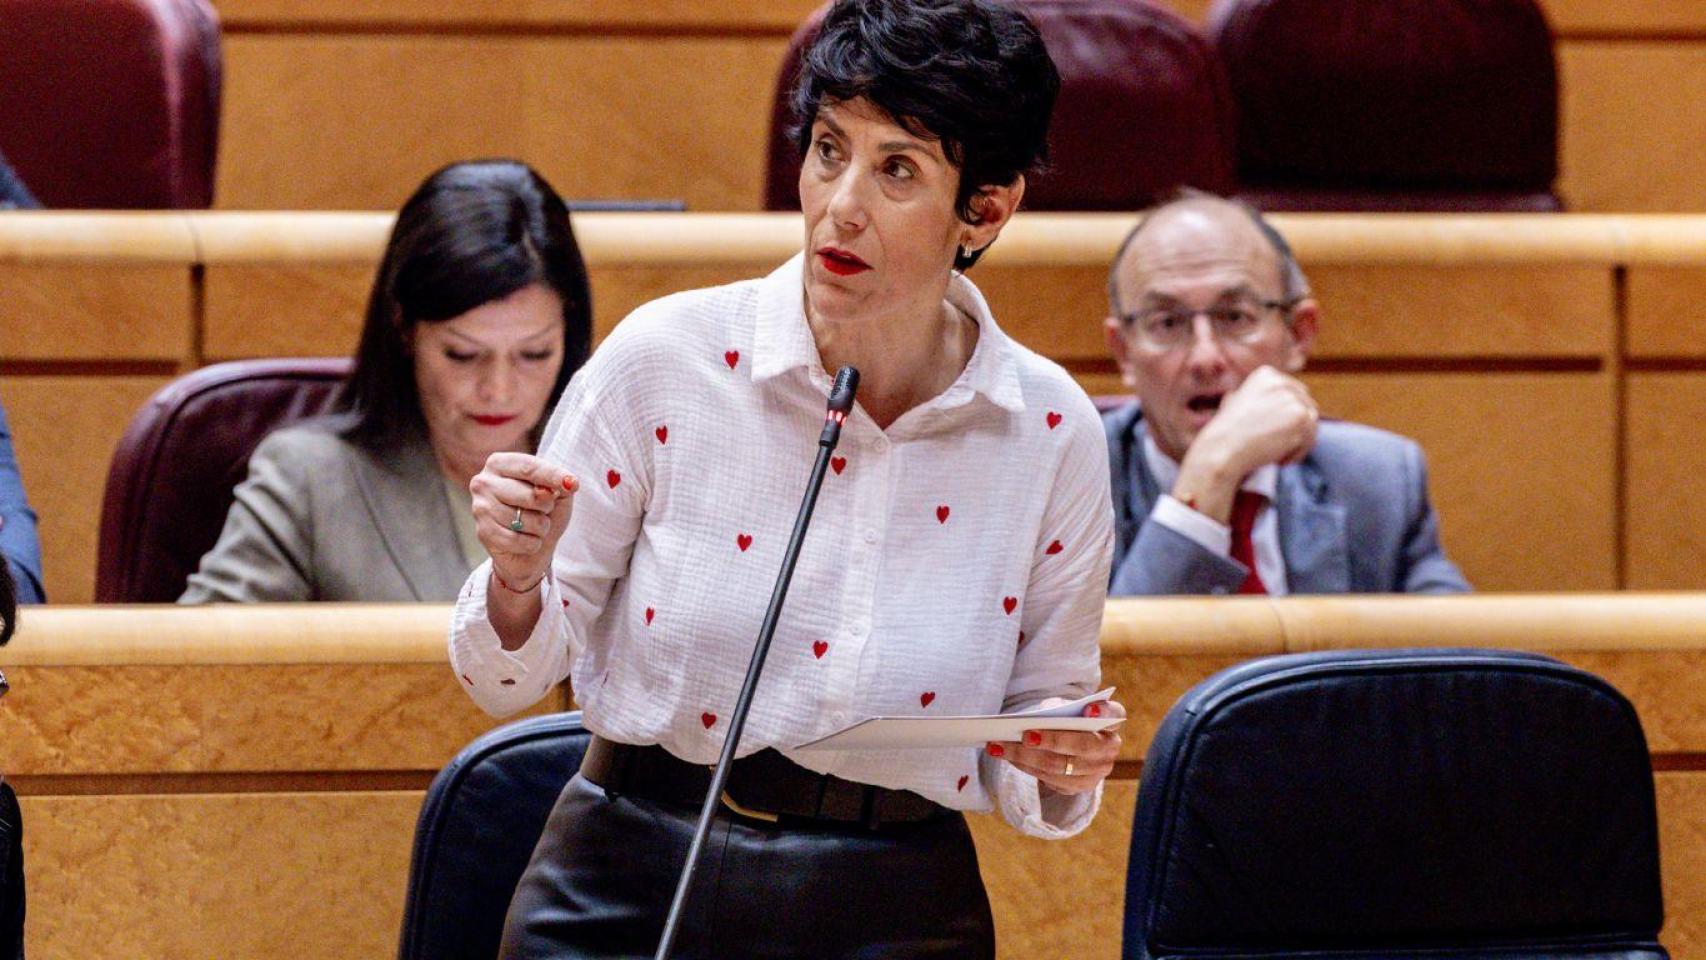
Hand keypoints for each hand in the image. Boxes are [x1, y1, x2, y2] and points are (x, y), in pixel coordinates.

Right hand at [469, 452, 577, 590]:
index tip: (574, 485)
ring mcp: (480, 507)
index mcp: (500, 463)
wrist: (531, 547)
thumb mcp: (557, 492)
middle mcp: (484, 482)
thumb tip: (567, 483)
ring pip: (524, 520)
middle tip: (544, 510)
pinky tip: (526, 540)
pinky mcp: (482, 532)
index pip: (529, 468)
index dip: (553, 476)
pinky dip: (531, 543)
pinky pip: (517, 540)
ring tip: (534, 526)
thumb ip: (559, 484)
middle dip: (546, 507)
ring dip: (540, 528)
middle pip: (529, 495)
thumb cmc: (543, 511)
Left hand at [986, 698, 1124, 795]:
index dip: (1103, 712)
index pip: (1115, 714)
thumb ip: (1059, 712)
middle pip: (1082, 746)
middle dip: (1052, 740)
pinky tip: (1009, 757)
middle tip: (1025, 735)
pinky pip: (1051, 781)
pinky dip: (1027, 768)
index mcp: (1111, 721)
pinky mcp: (1081, 787)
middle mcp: (1109, 748)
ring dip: (1027, 757)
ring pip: (1061, 767)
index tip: (1087, 709)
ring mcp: (1098, 771)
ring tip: (1000, 747)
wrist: (1072, 744)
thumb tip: (1031, 721)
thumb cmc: (1067, 720)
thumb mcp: (1067, 710)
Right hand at [1189, 365, 1317, 475]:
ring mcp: (1293, 398)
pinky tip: (1277, 458)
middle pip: (1307, 407)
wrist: (1222, 448)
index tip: (1268, 433)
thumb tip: (1283, 407)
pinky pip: (1311, 439)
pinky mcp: (1301, 416)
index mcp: (1267, 374)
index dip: (1287, 418)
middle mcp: (1281, 381)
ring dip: (1297, 443)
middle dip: (1295, 429)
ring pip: (1311, 424)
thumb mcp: (1240, 403)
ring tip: (1274, 453)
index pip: (1295, 393)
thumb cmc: (1227, 434)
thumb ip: (1263, 399)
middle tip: (1272, 445)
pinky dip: (1297, 454)